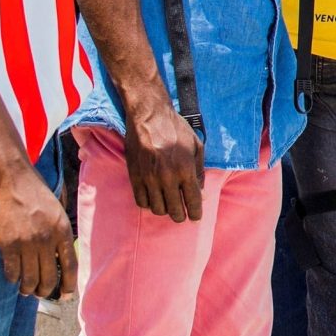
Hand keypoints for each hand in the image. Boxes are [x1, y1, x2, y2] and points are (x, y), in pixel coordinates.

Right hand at [0, 166, 76, 299]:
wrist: (11, 179)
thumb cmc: (34, 191)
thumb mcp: (56, 210)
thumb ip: (59, 231)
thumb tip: (59, 254)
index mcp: (63, 230)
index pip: (71, 265)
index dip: (70, 284)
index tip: (67, 295)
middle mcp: (47, 240)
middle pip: (49, 276)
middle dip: (46, 290)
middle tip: (41, 294)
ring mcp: (26, 243)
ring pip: (29, 278)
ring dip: (28, 288)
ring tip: (26, 290)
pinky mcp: (7, 244)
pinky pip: (11, 270)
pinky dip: (12, 278)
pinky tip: (12, 278)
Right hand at [124, 102, 205, 221]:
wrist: (149, 117)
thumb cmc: (176, 130)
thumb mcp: (196, 146)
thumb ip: (199, 171)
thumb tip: (201, 193)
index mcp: (185, 169)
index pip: (193, 201)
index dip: (196, 213)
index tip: (196, 218)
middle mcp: (167, 177)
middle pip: (174, 210)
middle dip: (180, 216)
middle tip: (182, 215)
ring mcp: (149, 178)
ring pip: (157, 209)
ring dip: (165, 210)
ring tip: (169, 205)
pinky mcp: (134, 177)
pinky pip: (141, 201)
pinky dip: (149, 204)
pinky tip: (154, 199)